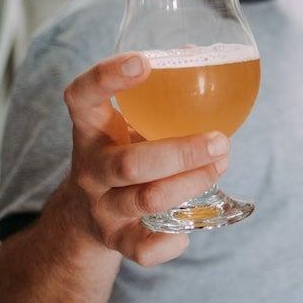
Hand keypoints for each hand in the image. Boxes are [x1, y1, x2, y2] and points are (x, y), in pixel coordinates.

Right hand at [60, 52, 229, 265]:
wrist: (81, 218)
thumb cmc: (120, 153)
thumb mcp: (126, 122)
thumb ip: (156, 97)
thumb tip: (198, 53)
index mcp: (90, 130)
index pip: (82, 97)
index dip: (106, 78)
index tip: (143, 61)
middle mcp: (90, 169)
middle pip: (130, 164)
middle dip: (181, 153)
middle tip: (219, 140)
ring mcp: (100, 207)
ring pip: (145, 200)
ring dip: (190, 184)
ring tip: (221, 164)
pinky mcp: (114, 241)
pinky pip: (141, 249)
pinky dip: (169, 241)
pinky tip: (189, 228)